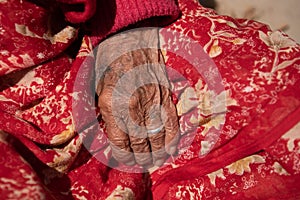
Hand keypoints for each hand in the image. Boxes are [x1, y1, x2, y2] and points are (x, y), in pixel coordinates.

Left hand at [96, 33, 178, 166]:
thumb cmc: (108, 64)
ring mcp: (152, 102)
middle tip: (140, 164)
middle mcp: (133, 108)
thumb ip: (105, 116)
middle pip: (140, 144)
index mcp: (112, 106)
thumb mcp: (96, 90)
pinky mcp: (165, 95)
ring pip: (157, 138)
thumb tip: (114, 138)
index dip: (123, 157)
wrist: (129, 40)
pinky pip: (172, 124)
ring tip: (154, 161)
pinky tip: (169, 151)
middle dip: (140, 159)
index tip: (124, 161)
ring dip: (156, 154)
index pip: (120, 144)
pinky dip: (172, 140)